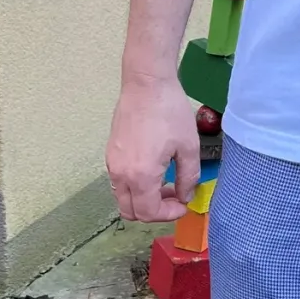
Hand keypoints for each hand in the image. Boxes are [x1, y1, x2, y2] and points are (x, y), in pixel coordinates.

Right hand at [106, 72, 200, 221]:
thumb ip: (188, 177)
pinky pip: (119, 182)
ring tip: (166, 183)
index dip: (168, 214)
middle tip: (175, 196)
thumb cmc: (170, 112)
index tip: (184, 204)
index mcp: (141, 175)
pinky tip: (154, 170)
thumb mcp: (189, 146)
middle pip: (131, 212)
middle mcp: (121, 174)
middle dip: (154, 211)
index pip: (148, 213)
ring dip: (143, 199)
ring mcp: (112, 164)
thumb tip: (185, 196)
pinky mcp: (110, 154)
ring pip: (122, 198)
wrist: (147, 85)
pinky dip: (135, 187)